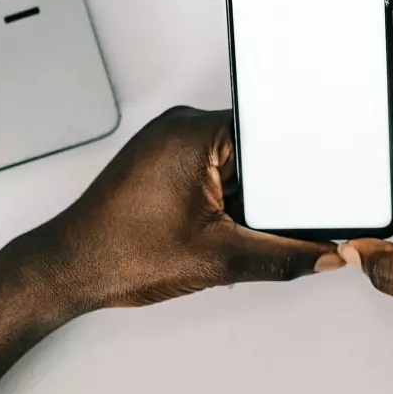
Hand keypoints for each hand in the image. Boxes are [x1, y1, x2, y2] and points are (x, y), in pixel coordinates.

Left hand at [17, 106, 343, 311]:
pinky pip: (212, 170)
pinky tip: (203, 226)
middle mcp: (181, 125)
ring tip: (213, 227)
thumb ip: (282, 257)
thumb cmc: (120, 254)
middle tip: (246, 224)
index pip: (270, 131)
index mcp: (194, 132)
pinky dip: (220, 199)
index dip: (294, 165)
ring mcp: (170, 140)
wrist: (70, 268)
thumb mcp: (218, 259)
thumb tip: (322, 254)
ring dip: (239, 198)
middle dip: (264, 191)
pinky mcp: (163, 158)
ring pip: (235, 164)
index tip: (311, 189)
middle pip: (255, 150)